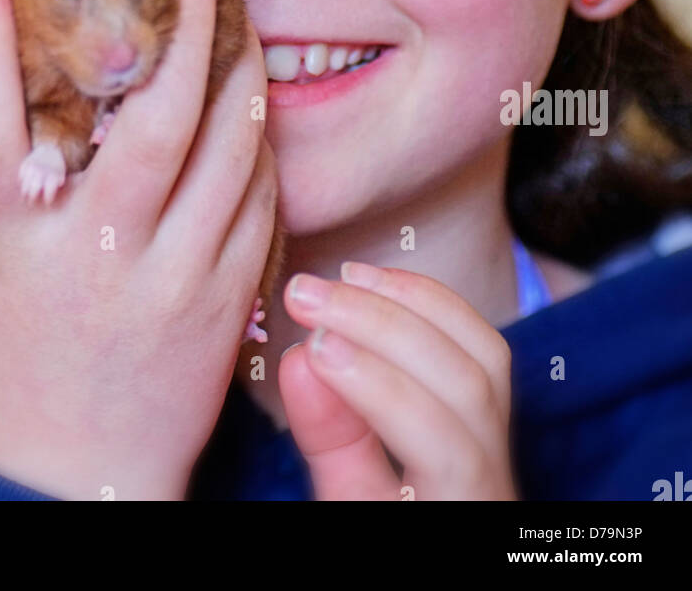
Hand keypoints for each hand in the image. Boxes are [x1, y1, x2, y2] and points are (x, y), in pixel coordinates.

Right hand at [0, 0, 275, 500]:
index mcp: (13, 246)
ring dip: (236, 65)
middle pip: (150, 122)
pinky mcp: (227, 297)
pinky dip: (259, 136)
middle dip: (178, 23)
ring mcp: (173, 279)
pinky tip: (250, 95)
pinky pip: (261, 195)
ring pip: (226, 148)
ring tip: (234, 11)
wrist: (77, 476)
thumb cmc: (9, 357)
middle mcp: (96, 256)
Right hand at [279, 263, 518, 500]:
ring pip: (485, 351)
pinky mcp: (496, 400)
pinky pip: (480, 339)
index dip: (383, 392)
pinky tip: (376, 282)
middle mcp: (501, 474)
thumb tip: (299, 359)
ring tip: (340, 279)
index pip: (446, 450)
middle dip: (383, 327)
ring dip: (408, 301)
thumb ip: (332, 447)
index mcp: (467, 512)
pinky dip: (428, 300)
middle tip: (304, 295)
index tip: (312, 348)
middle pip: (468, 384)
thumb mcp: (349, 510)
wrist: (437, 522)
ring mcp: (507, 435)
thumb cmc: (388, 528)